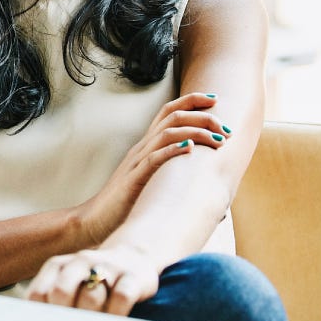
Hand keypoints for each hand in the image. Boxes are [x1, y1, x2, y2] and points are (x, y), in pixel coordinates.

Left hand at [26, 245, 160, 315]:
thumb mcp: (69, 282)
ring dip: (91, 317)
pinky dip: (115, 314)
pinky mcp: (132, 276)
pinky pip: (121, 297)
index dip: (42, 315)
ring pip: (91, 296)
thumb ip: (53, 300)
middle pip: (61, 292)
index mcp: (58, 265)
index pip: (39, 293)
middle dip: (64, 316)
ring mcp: (107, 267)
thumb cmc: (93, 280)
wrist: (133, 258)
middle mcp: (80, 261)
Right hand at [75, 92, 230, 244]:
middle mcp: (141, 148)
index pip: (169, 112)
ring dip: (196, 132)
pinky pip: (154, 158)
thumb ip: (169, 174)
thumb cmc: (125, 205)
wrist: (95, 221)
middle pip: (172, 116)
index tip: (216, 99)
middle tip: (225, 128)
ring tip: (218, 140)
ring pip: (167, 133)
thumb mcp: (150, 182)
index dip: (192, 101)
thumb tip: (203, 181)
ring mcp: (137, 162)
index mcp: (145, 145)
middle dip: (202, 116)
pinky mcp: (133, 179)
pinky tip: (190, 148)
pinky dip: (173, 150)